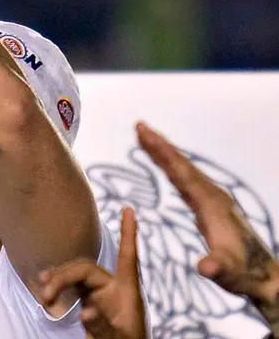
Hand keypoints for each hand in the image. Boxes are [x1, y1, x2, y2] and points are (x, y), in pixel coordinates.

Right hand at [41, 208, 146, 338]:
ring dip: (57, 282)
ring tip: (44, 297)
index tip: (130, 209)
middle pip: (85, 268)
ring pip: (74, 276)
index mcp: (127, 291)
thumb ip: (104, 326)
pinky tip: (46, 295)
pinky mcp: (90, 302)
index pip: (128, 257)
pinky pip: (71, 288)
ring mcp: (101, 295)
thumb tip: (86, 311)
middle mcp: (113, 288)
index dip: (129, 232)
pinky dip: (57, 288)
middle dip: (62, 277)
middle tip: (45, 295)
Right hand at [137, 122, 278, 322]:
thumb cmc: (244, 275)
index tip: (147, 136)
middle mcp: (214, 198)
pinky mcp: (211, 207)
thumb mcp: (230, 275)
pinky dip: (173, 167)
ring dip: (166, 153)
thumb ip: (218, 269)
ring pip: (186, 171)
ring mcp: (214, 201)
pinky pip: (187, 180)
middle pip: (184, 166)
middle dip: (162, 146)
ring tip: (146, 138)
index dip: (165, 155)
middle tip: (140, 126)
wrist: (263, 277)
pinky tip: (165, 164)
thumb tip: (204, 267)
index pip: (184, 175)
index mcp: (213, 207)